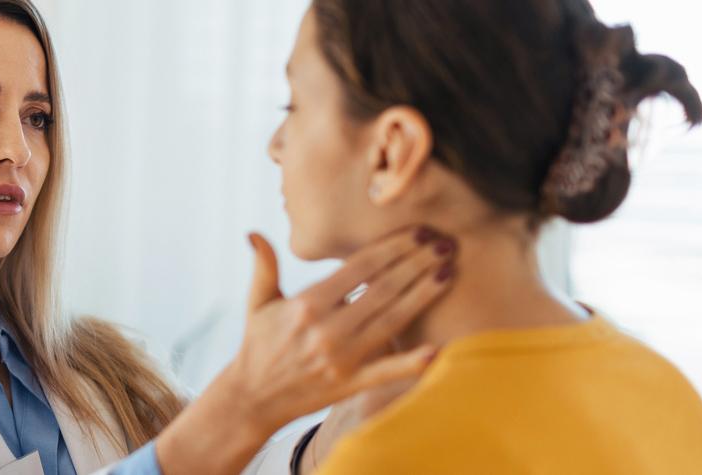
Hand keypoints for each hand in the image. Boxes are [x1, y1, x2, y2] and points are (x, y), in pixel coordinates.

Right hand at [155, 226, 456, 474]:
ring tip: (449, 271)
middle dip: (416, 263)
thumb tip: (253, 233)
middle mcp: (327, 329)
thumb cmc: (258, 344)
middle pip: (382, 289)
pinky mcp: (350, 384)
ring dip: (423, 295)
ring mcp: (341, 358)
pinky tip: (438, 349)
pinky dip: (411, 363)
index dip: (392, 247)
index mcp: (306, 304)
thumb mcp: (258, 302)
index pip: (359, 268)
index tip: (417, 231)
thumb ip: (263, 266)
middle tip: (444, 243)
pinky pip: (386, 372)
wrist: (252, 397)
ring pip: (391, 320)